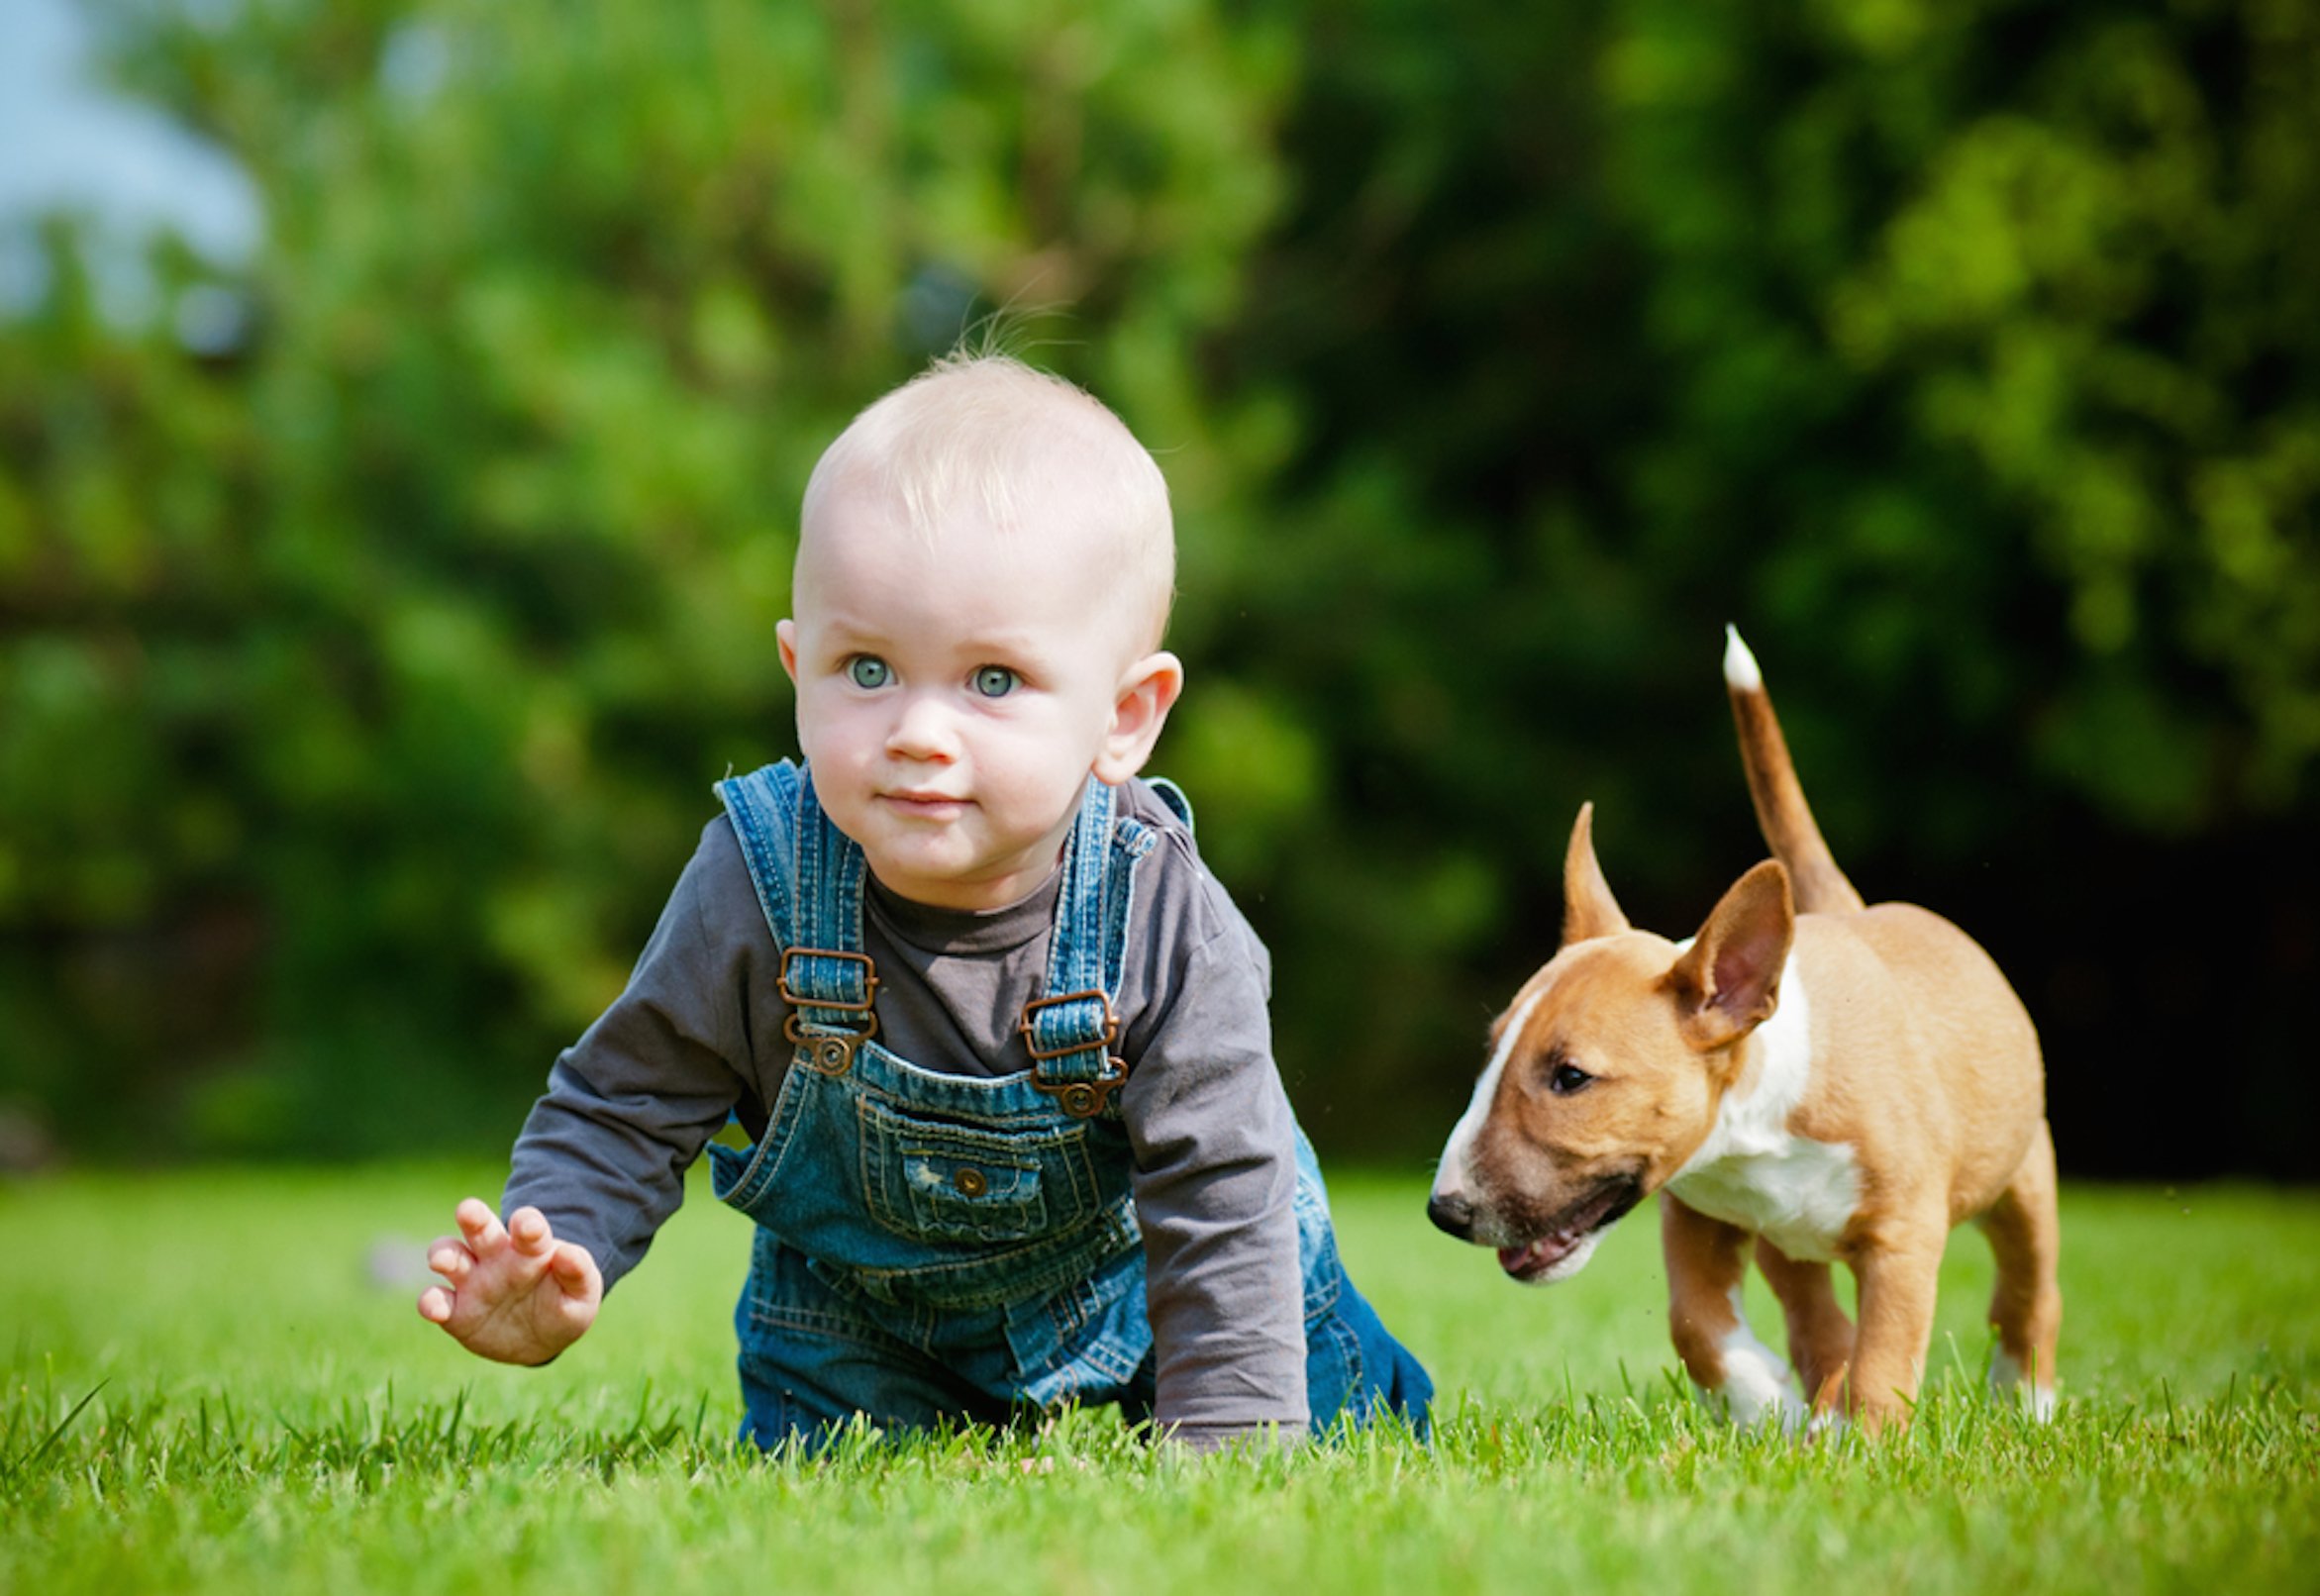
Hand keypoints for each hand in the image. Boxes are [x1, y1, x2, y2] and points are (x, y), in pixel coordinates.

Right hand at [417, 1199, 601, 1365]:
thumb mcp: (581, 1294)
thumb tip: (567, 1252)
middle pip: (479, 1228)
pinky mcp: (455, 1312)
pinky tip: (434, 1307)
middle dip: (474, 1217)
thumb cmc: (564, 1304)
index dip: (526, 1223)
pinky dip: (430, 1302)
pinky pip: (437, 1302)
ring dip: (443, 1253)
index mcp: (530, 1247)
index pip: (527, 1227)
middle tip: (468, 1210)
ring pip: (450, 1255)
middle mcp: (496, 1257)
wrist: (542, 1339)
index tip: (527, 1224)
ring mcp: (472, 1281)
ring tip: (443, 1261)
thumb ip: (579, 1272)